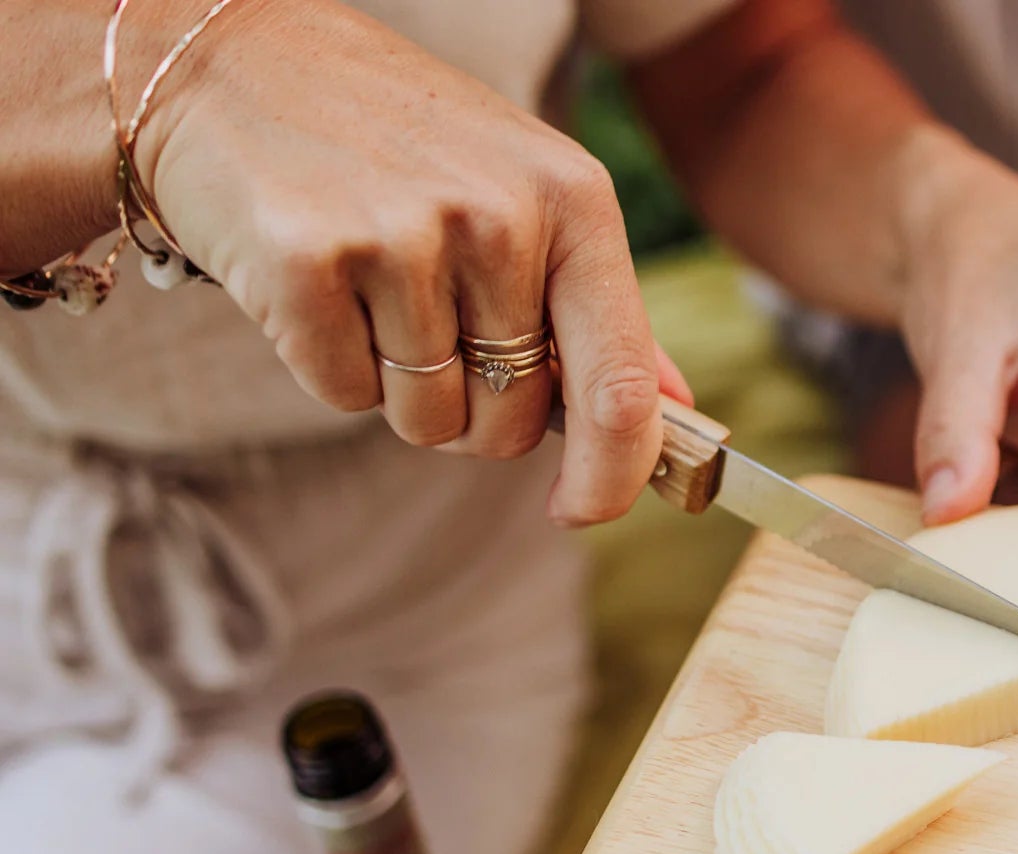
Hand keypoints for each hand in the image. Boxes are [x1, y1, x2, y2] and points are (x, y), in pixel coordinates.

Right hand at [139, 0, 685, 522]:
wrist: (225, 65)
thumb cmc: (394, 142)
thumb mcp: (522, 192)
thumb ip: (601, 309)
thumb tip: (679, 407)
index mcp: (574, 200)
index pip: (621, 385)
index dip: (612, 474)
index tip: (583, 510)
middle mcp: (499, 215)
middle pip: (512, 421)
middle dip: (472, 408)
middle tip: (428, 321)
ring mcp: (403, 235)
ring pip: (428, 418)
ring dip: (397, 387)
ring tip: (369, 285)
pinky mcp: (308, 261)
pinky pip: (344, 394)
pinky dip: (327, 364)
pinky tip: (316, 281)